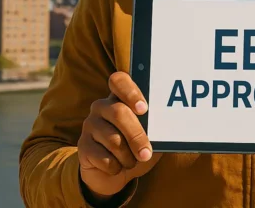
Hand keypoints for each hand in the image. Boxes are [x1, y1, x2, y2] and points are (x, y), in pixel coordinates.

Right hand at [78, 71, 161, 201]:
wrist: (114, 173)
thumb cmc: (136, 148)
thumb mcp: (150, 136)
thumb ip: (157, 127)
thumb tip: (171, 124)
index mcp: (119, 97)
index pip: (119, 81)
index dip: (130, 92)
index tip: (144, 109)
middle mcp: (102, 106)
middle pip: (119, 113)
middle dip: (136, 135)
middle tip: (146, 153)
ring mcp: (90, 124)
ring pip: (112, 139)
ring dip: (128, 156)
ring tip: (132, 161)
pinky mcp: (82, 146)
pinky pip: (102, 157)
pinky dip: (116, 167)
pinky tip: (117, 166)